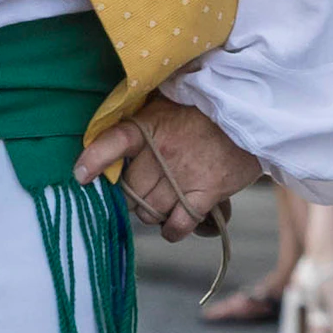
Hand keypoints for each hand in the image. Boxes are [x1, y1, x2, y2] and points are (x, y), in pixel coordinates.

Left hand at [75, 94, 268, 237]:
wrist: (252, 113)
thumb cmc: (206, 109)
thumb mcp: (169, 102)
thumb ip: (144, 122)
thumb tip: (116, 142)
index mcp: (150, 126)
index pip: (113, 143)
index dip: (94, 161)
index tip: (80, 177)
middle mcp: (163, 152)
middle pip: (129, 190)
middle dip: (131, 196)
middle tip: (143, 191)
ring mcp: (183, 175)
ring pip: (150, 211)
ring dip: (151, 213)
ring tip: (162, 203)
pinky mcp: (206, 193)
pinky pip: (178, 224)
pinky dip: (172, 230)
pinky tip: (174, 224)